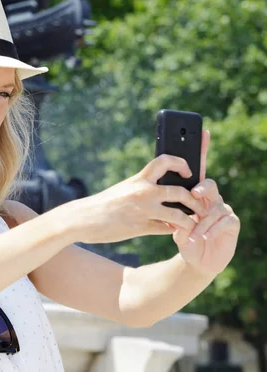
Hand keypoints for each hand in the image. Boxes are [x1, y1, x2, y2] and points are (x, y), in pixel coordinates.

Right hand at [88, 153, 206, 244]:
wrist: (83, 218)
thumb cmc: (103, 203)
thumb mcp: (123, 189)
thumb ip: (142, 188)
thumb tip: (163, 189)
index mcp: (138, 179)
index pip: (166, 161)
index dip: (181, 163)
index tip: (188, 171)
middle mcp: (143, 192)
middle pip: (181, 192)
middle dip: (195, 200)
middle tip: (199, 205)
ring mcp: (143, 211)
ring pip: (179, 215)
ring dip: (190, 220)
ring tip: (193, 223)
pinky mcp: (141, 228)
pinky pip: (166, 229)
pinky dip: (173, 230)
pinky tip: (175, 231)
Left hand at [170, 130, 239, 275]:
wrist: (194, 258)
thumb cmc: (181, 235)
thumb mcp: (170, 219)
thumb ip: (168, 204)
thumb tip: (159, 189)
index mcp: (195, 192)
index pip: (198, 167)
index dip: (201, 149)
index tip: (202, 131)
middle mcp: (210, 197)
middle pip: (209, 184)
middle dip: (202, 188)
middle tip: (195, 194)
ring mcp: (222, 210)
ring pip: (214, 206)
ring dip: (201, 220)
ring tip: (191, 231)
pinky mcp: (231, 224)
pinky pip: (223, 221)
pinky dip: (210, 229)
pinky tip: (201, 236)